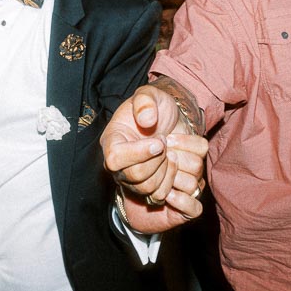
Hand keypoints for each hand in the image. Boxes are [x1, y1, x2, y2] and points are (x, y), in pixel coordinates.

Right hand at [102, 84, 208, 232]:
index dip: (139, 153)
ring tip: (172, 152)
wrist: (169, 120)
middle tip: (165, 142)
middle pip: (136, 178)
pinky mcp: (153, 190)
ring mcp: (136, 181)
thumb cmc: (155, 107)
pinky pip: (164, 196)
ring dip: (169, 171)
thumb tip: (146, 120)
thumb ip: (145, 101)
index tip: (160, 141)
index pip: (115, 159)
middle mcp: (121, 167)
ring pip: (152, 191)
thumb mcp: (149, 94)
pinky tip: (178, 162)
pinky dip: (178, 179)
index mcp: (112, 142)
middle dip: (158, 160)